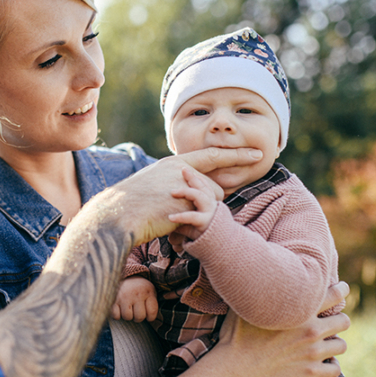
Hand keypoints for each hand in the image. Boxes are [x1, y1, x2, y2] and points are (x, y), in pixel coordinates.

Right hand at [100, 148, 260, 244]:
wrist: (117, 216)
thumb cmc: (133, 207)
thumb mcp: (155, 187)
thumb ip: (177, 185)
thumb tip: (194, 195)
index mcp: (173, 163)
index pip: (212, 156)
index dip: (236, 155)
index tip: (258, 154)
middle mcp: (181, 169)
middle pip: (215, 189)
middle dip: (206, 205)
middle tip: (178, 213)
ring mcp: (184, 183)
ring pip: (212, 202)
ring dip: (200, 214)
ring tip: (171, 217)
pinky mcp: (185, 199)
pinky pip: (204, 214)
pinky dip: (193, 223)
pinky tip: (171, 223)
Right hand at [112, 277, 158, 321]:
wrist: (125, 276)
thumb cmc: (140, 288)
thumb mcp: (150, 291)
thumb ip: (153, 303)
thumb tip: (153, 319)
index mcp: (148, 292)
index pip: (152, 312)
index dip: (150, 317)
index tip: (148, 315)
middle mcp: (136, 294)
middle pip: (139, 317)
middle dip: (138, 317)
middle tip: (136, 311)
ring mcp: (124, 297)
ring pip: (127, 317)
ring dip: (128, 316)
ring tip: (128, 309)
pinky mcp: (114, 299)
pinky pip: (116, 315)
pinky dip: (117, 315)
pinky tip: (119, 309)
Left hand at [167, 167, 218, 242]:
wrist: (222, 253)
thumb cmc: (203, 240)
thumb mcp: (191, 224)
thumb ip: (182, 217)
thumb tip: (166, 215)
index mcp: (210, 203)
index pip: (203, 185)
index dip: (194, 176)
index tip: (183, 167)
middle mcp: (212, 206)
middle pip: (203, 186)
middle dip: (193, 177)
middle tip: (180, 169)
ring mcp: (210, 215)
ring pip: (200, 197)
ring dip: (186, 192)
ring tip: (172, 192)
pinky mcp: (206, 225)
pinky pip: (193, 217)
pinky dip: (181, 216)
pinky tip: (171, 217)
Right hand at [212, 281, 349, 376]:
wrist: (233, 369)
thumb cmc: (236, 334)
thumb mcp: (247, 304)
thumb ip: (263, 289)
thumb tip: (262, 270)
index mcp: (299, 310)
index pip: (334, 294)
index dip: (342, 290)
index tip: (343, 289)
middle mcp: (311, 330)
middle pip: (344, 321)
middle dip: (339, 320)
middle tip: (332, 321)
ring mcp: (312, 353)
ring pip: (342, 345)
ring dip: (335, 343)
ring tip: (327, 343)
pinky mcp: (310, 373)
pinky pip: (335, 369)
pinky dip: (331, 366)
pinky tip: (323, 363)